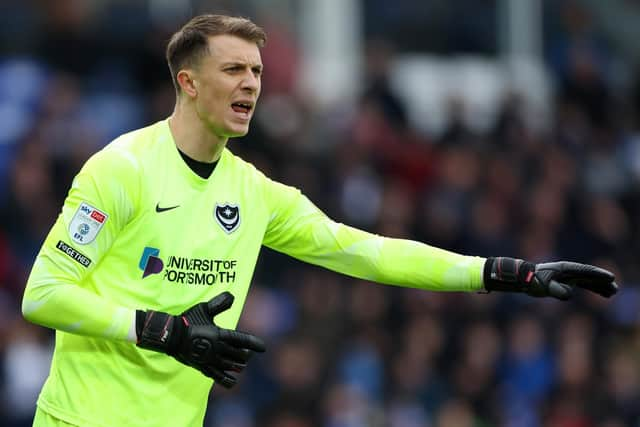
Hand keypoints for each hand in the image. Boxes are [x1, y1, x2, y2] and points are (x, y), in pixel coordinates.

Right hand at [136, 291, 264, 386]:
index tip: (263, 347)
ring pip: (231, 366)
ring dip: (238, 366)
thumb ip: (219, 303)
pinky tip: (233, 381)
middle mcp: (218, 348)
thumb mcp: (204, 308)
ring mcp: (211, 359)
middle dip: (245, 355)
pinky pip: (218, 377)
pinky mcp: (203, 367)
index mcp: (220, 334)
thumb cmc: (189, 320)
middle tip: (247, 354)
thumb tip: (232, 296)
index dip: (254, 343)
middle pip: (239, 355)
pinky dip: (227, 380)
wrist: (172, 336)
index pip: (242, 340)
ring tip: (241, 365)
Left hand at [484, 257, 617, 299]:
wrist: (523, 278)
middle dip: (602, 282)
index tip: (610, 277)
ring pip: (588, 281)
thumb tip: (570, 295)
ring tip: (612, 292)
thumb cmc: (532, 281)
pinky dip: (592, 288)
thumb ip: (557, 291)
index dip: (598, 274)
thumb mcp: (544, 287)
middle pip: (589, 276)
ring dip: (599, 286)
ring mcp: (567, 276)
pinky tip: (601, 293)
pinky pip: (583, 284)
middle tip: (615, 288)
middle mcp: (568, 271)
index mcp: (564, 269)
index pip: (585, 271)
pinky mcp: (566, 281)